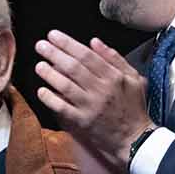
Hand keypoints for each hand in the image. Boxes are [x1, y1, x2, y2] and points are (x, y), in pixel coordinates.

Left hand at [34, 30, 151, 167]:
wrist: (135, 138)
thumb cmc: (133, 106)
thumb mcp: (133, 78)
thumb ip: (114, 58)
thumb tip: (94, 41)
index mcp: (113, 76)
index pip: (86, 55)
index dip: (68, 44)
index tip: (53, 35)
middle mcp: (101, 89)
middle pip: (73, 67)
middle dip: (54, 54)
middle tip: (40, 45)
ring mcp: (91, 106)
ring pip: (66, 86)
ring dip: (50, 74)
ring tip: (39, 65)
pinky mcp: (83, 121)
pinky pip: (63, 108)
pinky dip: (51, 99)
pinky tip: (41, 91)